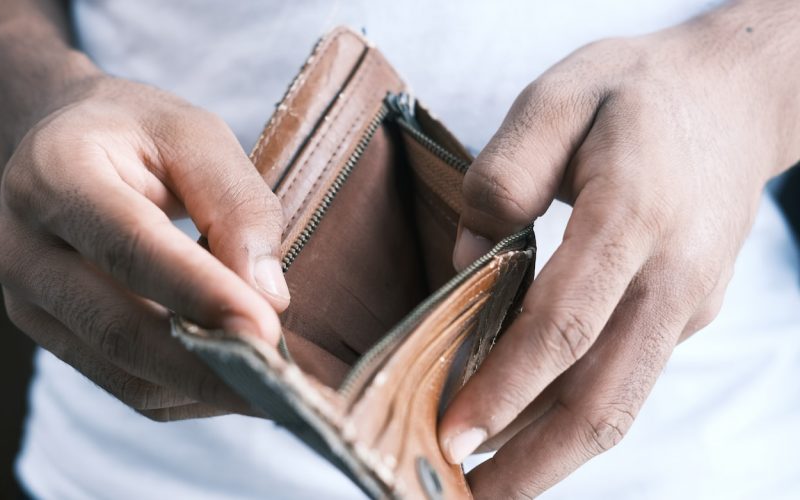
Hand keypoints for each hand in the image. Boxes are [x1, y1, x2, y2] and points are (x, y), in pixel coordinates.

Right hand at [0, 75, 289, 420]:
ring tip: (270, 384)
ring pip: (123, 373)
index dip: (200, 294)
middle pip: (118, 328)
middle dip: (207, 365)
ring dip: (203, 387)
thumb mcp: (196, 135)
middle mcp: (23, 246)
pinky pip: (124, 387)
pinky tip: (231, 377)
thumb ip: (237, 205)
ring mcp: (25, 302)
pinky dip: (186, 392)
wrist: (57, 145)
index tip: (266, 330)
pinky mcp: (47, 337)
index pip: (130, 246)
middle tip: (281, 383)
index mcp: (54, 173)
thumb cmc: (136, 134)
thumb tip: (268, 298)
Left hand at [439, 2, 799, 496]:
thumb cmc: (634, 94)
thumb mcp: (558, 97)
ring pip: (619, 403)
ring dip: (551, 455)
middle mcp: (670, 276)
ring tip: (485, 484)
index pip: (566, 325)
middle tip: (463, 499)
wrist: (734, 98)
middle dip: (532, 463)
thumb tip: (467, 261)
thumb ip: (504, 174)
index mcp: (634, 216)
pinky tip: (520, 426)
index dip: (507, 388)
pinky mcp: (684, 316)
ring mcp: (685, 303)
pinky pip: (623, 378)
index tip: (451, 435)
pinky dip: (570, 414)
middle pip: (603, 397)